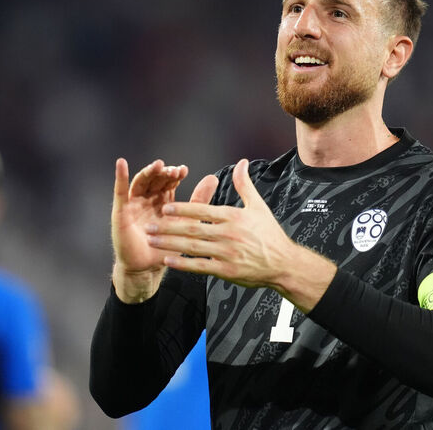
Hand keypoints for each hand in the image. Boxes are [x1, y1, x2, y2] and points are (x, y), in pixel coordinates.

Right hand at [110, 158, 216, 302]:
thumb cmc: (168, 246)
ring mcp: (133, 204)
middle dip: (164, 173)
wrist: (149, 268)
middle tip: (174, 171)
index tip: (183, 170)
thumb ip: (199, 200)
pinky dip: (120, 177)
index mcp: (163, 201)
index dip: (175, 174)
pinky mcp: (121, 212)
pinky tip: (121, 163)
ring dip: (148, 172)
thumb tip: (213, 178)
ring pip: (140, 182)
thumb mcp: (188, 221)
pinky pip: (120, 192)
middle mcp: (147, 199)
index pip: (168, 182)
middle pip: (155, 179)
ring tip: (158, 165)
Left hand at [146, 158, 335, 311]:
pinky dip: (183, 264)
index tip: (165, 207)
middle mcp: (228, 234)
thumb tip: (242, 162)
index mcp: (233, 217)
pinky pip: (200, 267)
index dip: (183, 209)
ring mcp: (226, 253)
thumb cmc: (270, 235)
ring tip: (152, 241)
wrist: (283, 264)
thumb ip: (245, 185)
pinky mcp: (226, 271)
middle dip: (169, 227)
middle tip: (150, 225)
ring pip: (192, 247)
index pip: (203, 210)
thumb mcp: (258, 207)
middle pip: (193, 229)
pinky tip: (168, 261)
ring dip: (170, 244)